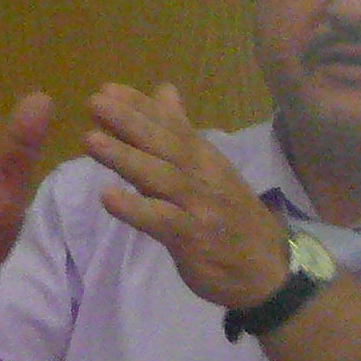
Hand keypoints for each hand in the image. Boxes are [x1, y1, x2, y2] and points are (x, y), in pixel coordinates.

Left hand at [84, 84, 290, 310]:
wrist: (268, 271)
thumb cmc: (234, 220)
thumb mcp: (212, 171)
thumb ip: (182, 133)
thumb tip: (163, 90)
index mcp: (206, 158)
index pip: (172, 126)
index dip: (140, 106)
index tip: (107, 89)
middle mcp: (204, 176)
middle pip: (165, 145)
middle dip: (129, 122)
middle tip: (95, 102)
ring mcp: (200, 207)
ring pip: (161, 178)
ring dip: (126, 158)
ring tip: (91, 141)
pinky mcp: (194, 239)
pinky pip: (162, 220)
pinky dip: (135, 208)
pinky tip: (108, 197)